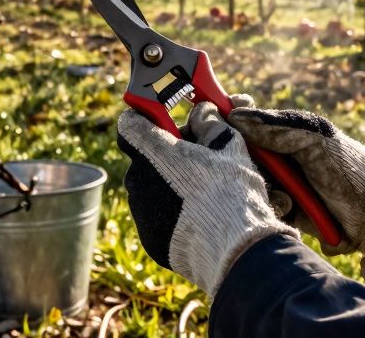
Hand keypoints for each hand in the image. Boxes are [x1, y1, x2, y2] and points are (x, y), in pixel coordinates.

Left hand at [117, 102, 295, 295]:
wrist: (234, 251)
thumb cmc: (233, 194)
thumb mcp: (230, 146)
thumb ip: (210, 124)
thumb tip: (203, 113)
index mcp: (156, 150)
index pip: (131, 123)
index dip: (146, 119)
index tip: (162, 120)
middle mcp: (139, 179)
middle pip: (148, 157)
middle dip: (169, 155)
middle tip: (200, 160)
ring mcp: (141, 210)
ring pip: (153, 187)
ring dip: (172, 185)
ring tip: (207, 195)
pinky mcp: (149, 237)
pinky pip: (157, 216)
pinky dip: (174, 214)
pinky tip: (202, 219)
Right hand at [228, 106, 364, 280]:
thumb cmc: (347, 168)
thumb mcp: (313, 140)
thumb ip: (276, 128)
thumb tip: (235, 117)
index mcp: (280, 131)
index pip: (242, 117)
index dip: (227, 116)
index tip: (219, 119)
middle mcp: (272, 155)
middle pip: (233, 150)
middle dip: (239, 158)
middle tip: (259, 166)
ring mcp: (273, 182)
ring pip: (241, 179)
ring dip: (258, 185)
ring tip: (286, 194)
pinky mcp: (276, 208)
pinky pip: (255, 204)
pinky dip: (268, 204)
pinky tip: (288, 207)